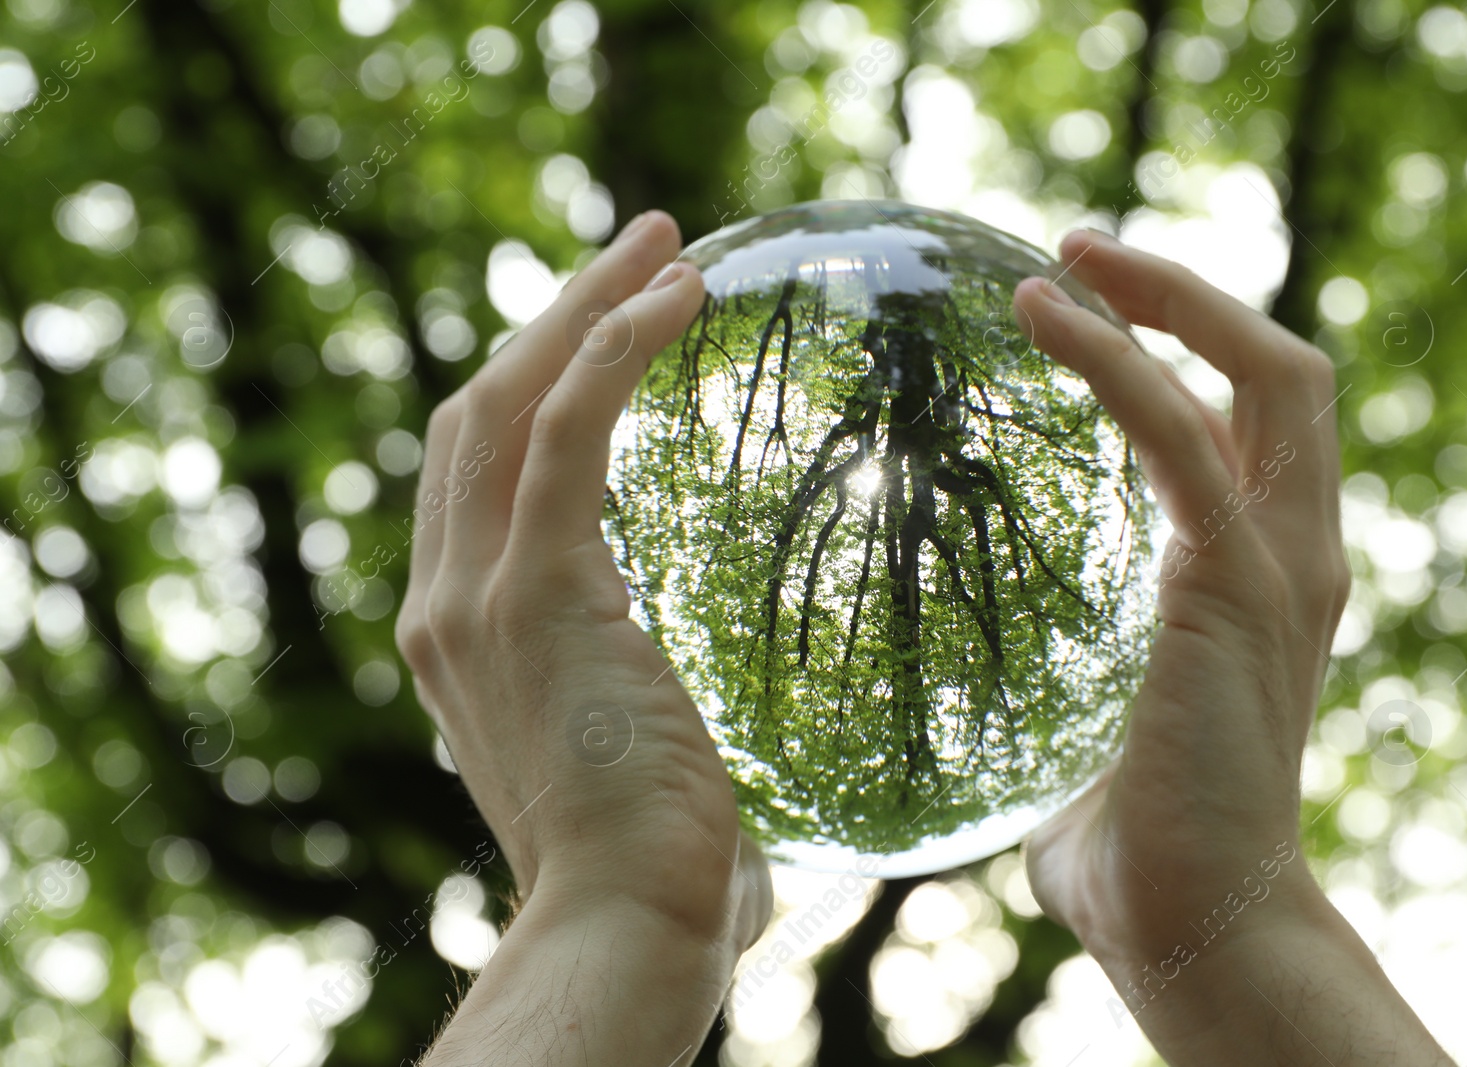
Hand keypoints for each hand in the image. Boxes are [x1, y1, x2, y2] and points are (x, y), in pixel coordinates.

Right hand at [396, 210, 770, 949]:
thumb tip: (704, 717)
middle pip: (478, 413)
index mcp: (462, 636)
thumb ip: (635, 702)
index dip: (532, 388)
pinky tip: (679, 301)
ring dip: (586, 308)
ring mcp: (477, 595)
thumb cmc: (648, 865)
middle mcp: (445, 602)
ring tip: (669, 245)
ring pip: (512, 401)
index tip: (606, 336)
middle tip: (643, 255)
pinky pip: (566, 433)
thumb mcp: (623, 753)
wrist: (620, 929)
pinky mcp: (535, 592)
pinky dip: (614, 352)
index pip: (476, 477)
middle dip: (556, 321)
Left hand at [1015, 229, 1343, 968]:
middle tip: (1081, 249)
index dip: (1192, 352)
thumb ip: (1059, 685)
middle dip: (1190, 296)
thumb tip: (965, 698)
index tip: (1095, 312)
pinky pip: (1181, 433)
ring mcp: (1281, 563)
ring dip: (1165, 298)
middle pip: (1284, 373)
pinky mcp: (1238, 580)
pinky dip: (1119, 360)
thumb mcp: (1094, 721)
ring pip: (1266, 376)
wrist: (1189, 917)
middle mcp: (1295, 555)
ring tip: (1063, 255)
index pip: (1255, 427)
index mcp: (1263, 579)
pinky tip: (1044, 321)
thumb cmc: (1130, 842)